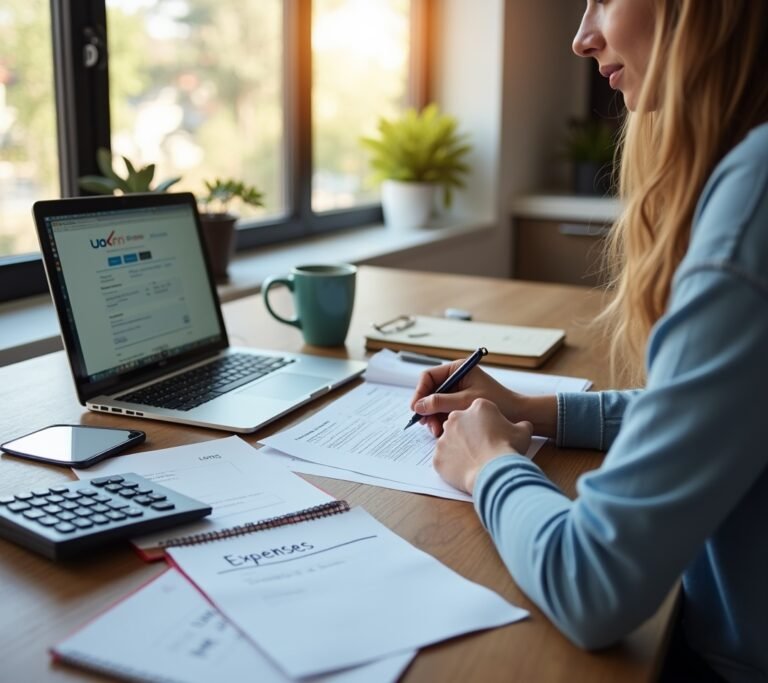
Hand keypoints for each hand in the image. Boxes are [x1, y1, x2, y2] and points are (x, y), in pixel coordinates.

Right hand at [410, 359, 555, 437]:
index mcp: (457, 369)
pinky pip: (443, 411)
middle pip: (429, 391)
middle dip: (426, 408)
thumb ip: (441, 402)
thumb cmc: (498, 402)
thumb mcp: (465, 401)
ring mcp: (457, 392)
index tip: (415, 408)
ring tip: (436, 431)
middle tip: (424, 423)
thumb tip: (418, 405)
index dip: (419, 392)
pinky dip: (441, 421)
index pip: (429, 376)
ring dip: (432, 417)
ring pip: (435, 404)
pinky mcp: (459, 404)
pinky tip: (443, 431)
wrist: (519, 414)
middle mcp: (455, 378)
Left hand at [433, 398, 532, 492]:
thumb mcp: (523, 431)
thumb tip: (523, 426)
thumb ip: (520, 425)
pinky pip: (443, 458)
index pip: (479, 411)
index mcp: (478, 407)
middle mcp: (456, 417)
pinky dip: (451, 464)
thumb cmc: (508, 449)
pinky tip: (464, 470)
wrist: (494, 472)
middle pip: (460, 423)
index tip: (491, 434)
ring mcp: (444, 436)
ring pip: (449, 440)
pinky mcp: (437, 455)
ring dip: (458, 448)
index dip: (486, 423)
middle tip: (480, 447)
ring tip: (473, 460)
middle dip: (468, 434)